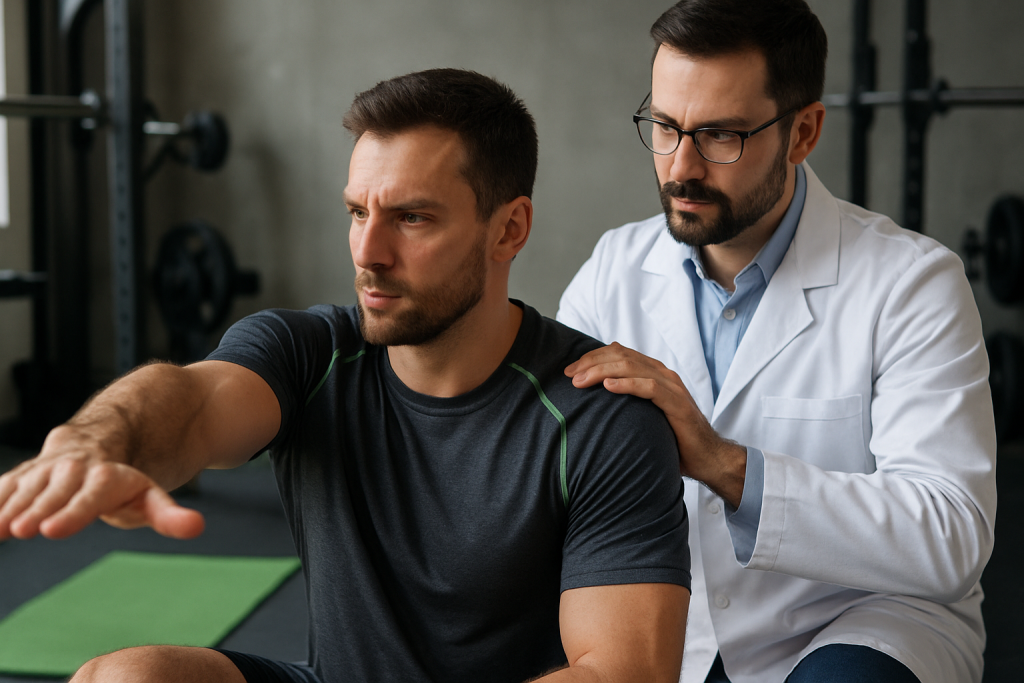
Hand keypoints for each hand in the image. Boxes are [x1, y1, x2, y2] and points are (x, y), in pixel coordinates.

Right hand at [0, 425, 204, 541]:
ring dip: (9, 505)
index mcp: (107, 477)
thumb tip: (197, 527)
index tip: (52, 530)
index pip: (90, 495)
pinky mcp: (24, 473)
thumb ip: (169, 514)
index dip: (72, 512)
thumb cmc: (123, 483)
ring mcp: (46, 468)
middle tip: (23, 529)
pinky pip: (4, 486)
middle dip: (40, 508)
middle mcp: (74, 468)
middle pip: (56, 489)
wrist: (97, 444)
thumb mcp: (150, 497)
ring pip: (27, 486)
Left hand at [565, 342, 746, 506]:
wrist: (706, 457)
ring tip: (581, 381)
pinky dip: (627, 384)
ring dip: (602, 371)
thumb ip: (625, 403)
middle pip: (621, 356)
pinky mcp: (677, 403)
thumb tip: (592, 404)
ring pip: (632, 367)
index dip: (592, 358)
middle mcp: (661, 374)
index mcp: (652, 372)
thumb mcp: (642, 415)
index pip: (618, 353)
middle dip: (591, 363)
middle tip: (570, 375)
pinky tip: (608, 387)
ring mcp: (671, 386)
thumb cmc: (671, 437)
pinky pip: (649, 388)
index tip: (570, 371)